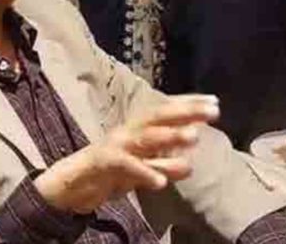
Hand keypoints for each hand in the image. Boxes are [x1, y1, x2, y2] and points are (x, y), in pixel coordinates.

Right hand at [33, 98, 218, 213]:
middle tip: (212, 111)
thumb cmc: (109, 173)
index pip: (164, 111)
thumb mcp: (141, 168)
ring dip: (169, 136)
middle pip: (157, 115)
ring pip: (144, 137)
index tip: (214, 101)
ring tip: (194, 137)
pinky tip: (162, 182)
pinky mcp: (103, 163)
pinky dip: (144, 172)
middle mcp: (127, 131)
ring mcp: (115, 145)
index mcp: (136, 129)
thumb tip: (190, 164)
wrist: (72, 184)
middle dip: (185, 111)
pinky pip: (126, 166)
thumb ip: (163, 164)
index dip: (188, 104)